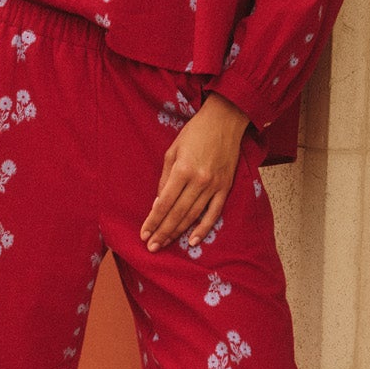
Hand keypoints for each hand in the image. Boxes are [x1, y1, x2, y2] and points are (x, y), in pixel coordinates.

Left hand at [140, 93, 250, 251]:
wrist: (225, 121)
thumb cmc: (195, 133)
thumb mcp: (172, 151)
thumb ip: (165, 178)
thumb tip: (159, 203)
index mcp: (183, 169)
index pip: (165, 202)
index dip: (153, 220)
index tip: (144, 234)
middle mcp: (199, 180)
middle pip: (178, 213)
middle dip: (162, 232)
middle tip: (152, 247)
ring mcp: (214, 186)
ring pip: (193, 216)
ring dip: (178, 232)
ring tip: (165, 244)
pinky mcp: (225, 187)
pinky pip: (214, 213)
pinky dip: (203, 228)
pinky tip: (192, 240)